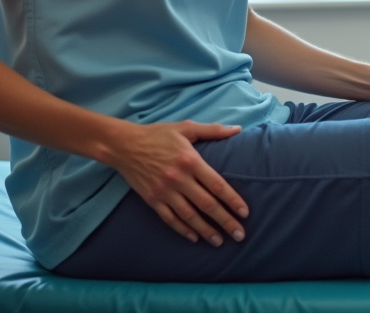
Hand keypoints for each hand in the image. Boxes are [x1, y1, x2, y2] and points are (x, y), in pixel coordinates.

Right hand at [106, 120, 248, 245]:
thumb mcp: (186, 128)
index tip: (245, 213)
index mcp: (190, 160)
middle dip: (225, 221)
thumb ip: (213, 130)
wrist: (123, 145)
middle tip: (240, 235)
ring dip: (206, 230)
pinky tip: (194, 238)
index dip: (232, 200)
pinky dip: (182, 230)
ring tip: (220, 242)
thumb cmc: (157, 134)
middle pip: (207, 204)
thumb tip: (237, 129)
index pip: (217, 185)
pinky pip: (170, 219)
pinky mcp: (152, 199)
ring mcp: (164, 191)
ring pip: (189, 216)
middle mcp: (179, 178)